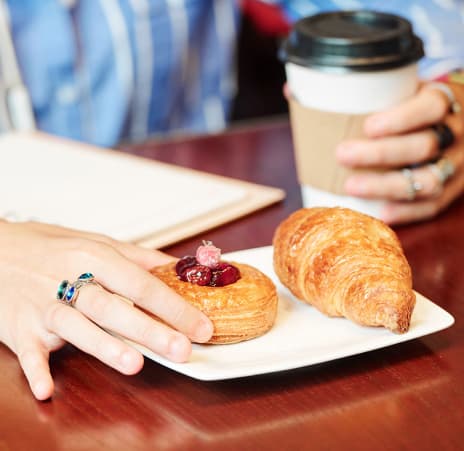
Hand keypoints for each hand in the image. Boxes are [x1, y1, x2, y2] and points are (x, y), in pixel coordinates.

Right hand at [0, 220, 212, 399]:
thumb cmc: (50, 247)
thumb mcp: (95, 241)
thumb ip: (137, 256)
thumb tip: (176, 266)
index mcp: (94, 256)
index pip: (141, 283)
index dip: (173, 306)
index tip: (199, 326)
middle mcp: (69, 279)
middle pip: (113, 307)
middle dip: (150, 330)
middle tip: (181, 349)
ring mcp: (43, 305)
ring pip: (76, 326)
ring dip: (103, 346)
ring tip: (133, 363)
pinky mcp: (18, 328)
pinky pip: (27, 352)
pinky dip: (36, 370)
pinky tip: (47, 388)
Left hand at [335, 82, 463, 224]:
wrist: (458, 125)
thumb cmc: (417, 107)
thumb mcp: (404, 89)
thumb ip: (359, 90)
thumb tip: (293, 89)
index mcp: (444, 103)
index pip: (431, 107)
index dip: (401, 119)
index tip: (368, 127)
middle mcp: (454, 135)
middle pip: (424, 146)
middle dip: (381, 154)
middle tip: (342, 155)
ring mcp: (457, 166)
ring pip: (428, 181)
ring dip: (387, 186)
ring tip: (351, 187)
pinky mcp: (453, 191)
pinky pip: (433, 206)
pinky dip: (406, 212)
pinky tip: (379, 213)